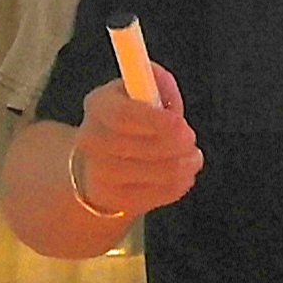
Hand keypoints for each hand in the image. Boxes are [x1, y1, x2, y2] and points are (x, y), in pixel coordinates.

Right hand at [74, 64, 199, 217]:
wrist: (98, 162)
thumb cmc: (129, 121)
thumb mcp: (138, 92)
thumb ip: (155, 83)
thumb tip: (162, 82)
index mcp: (98, 106)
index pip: (124, 116)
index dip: (155, 120)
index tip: (180, 122)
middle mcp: (92, 142)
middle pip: (144, 148)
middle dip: (178, 144)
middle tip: (190, 138)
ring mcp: (99, 176)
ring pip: (159, 174)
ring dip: (185, 164)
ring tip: (191, 156)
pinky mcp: (114, 201)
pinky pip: (160, 194)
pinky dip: (180, 184)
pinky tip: (183, 174)